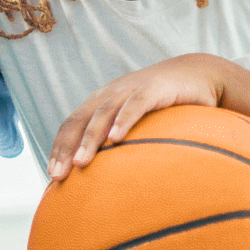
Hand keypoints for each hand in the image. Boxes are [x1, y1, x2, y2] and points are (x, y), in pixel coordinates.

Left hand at [48, 54, 225, 179]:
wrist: (198, 73)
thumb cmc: (163, 103)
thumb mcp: (136, 120)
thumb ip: (120, 140)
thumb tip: (108, 176)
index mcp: (100, 101)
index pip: (71, 124)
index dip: (59, 147)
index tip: (52, 173)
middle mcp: (110, 93)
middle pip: (79, 120)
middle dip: (66, 148)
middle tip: (58, 174)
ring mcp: (130, 88)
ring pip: (103, 113)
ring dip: (89, 139)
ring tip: (80, 162)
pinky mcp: (154, 88)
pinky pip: (135, 105)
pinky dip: (123, 121)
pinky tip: (115, 139)